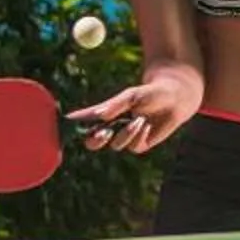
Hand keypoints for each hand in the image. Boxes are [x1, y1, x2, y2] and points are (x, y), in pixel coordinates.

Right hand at [69, 68, 199, 157]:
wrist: (175, 97)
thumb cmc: (150, 93)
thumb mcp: (131, 96)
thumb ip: (115, 105)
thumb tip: (98, 115)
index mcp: (105, 114)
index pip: (84, 121)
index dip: (73, 124)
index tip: (63, 123)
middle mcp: (112, 127)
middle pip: (92, 142)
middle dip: (95, 140)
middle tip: (102, 132)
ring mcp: (125, 137)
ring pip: (116, 145)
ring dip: (126, 132)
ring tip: (139, 119)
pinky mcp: (139, 144)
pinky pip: (133, 147)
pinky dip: (138, 135)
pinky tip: (145, 125)